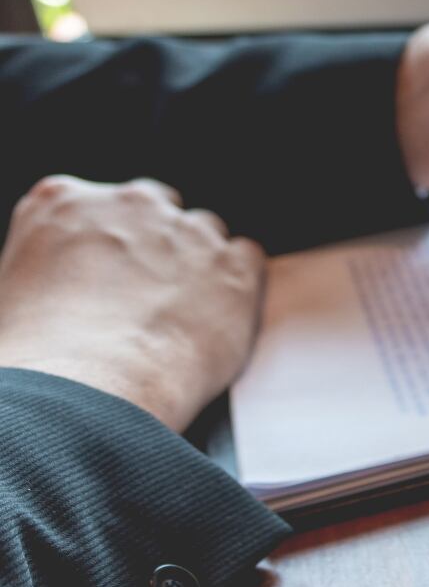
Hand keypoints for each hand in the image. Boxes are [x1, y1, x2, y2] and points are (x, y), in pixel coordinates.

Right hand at [0, 177, 265, 431]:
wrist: (90, 385)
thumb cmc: (38, 355)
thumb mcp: (12, 294)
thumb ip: (48, 268)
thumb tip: (65, 287)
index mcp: (59, 201)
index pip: (94, 203)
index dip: (106, 242)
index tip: (109, 272)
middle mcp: (128, 204)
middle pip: (154, 205)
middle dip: (155, 242)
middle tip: (147, 293)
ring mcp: (187, 230)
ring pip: (204, 231)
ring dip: (197, 263)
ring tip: (181, 315)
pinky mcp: (235, 265)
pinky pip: (247, 258)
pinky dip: (238, 284)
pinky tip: (219, 317)